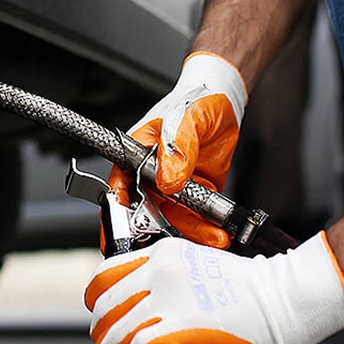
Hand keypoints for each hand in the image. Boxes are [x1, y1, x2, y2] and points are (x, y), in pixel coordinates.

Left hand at [84, 233, 343, 343]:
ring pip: (115, 332)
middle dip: (101, 334)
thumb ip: (165, 282)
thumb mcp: (196, 268)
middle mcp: (159, 272)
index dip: (98, 303)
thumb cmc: (251, 288)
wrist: (285, 296)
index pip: (104, 275)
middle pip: (104, 307)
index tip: (103, 318)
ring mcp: (169, 299)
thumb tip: (139, 309)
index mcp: (162, 254)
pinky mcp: (183, 327)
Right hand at [108, 52, 246, 248]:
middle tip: (174, 244)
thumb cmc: (194, 99)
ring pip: (173, 219)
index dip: (119, 213)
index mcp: (135, 156)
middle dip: (160, 231)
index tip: (127, 230)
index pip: (119, 188)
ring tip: (210, 237)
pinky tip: (216, 233)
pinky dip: (205, 227)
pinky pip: (196, 216)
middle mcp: (151, 175)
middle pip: (146, 212)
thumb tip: (168, 180)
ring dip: (190, 232)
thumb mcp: (186, 118)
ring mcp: (173, 186)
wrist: (224, 100)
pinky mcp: (196, 193)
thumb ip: (178, 149)